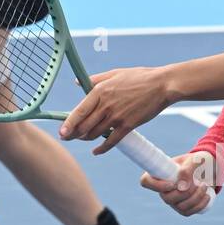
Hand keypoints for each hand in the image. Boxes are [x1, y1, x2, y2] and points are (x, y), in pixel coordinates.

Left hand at [59, 66, 175, 154]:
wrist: (162, 85)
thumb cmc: (139, 77)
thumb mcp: (114, 73)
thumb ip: (94, 79)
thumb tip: (78, 82)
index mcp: (100, 91)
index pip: (79, 111)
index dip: (68, 123)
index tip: (61, 132)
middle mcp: (106, 105)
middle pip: (84, 126)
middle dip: (73, 134)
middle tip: (67, 138)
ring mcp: (117, 117)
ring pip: (95, 134)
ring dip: (86, 139)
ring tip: (81, 139)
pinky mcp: (128, 125)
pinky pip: (111, 141)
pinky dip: (102, 148)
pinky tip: (96, 151)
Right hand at [140, 152, 215, 216]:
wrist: (209, 169)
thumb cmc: (198, 162)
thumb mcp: (195, 161)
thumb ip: (187, 170)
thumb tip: (181, 187)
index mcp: (160, 173)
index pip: (146, 182)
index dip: (156, 185)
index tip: (173, 183)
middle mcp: (163, 189)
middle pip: (167, 198)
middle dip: (186, 192)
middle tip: (199, 182)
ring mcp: (173, 200)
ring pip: (180, 207)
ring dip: (195, 198)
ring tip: (204, 185)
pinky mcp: (183, 208)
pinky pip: (188, 212)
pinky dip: (199, 205)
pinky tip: (207, 196)